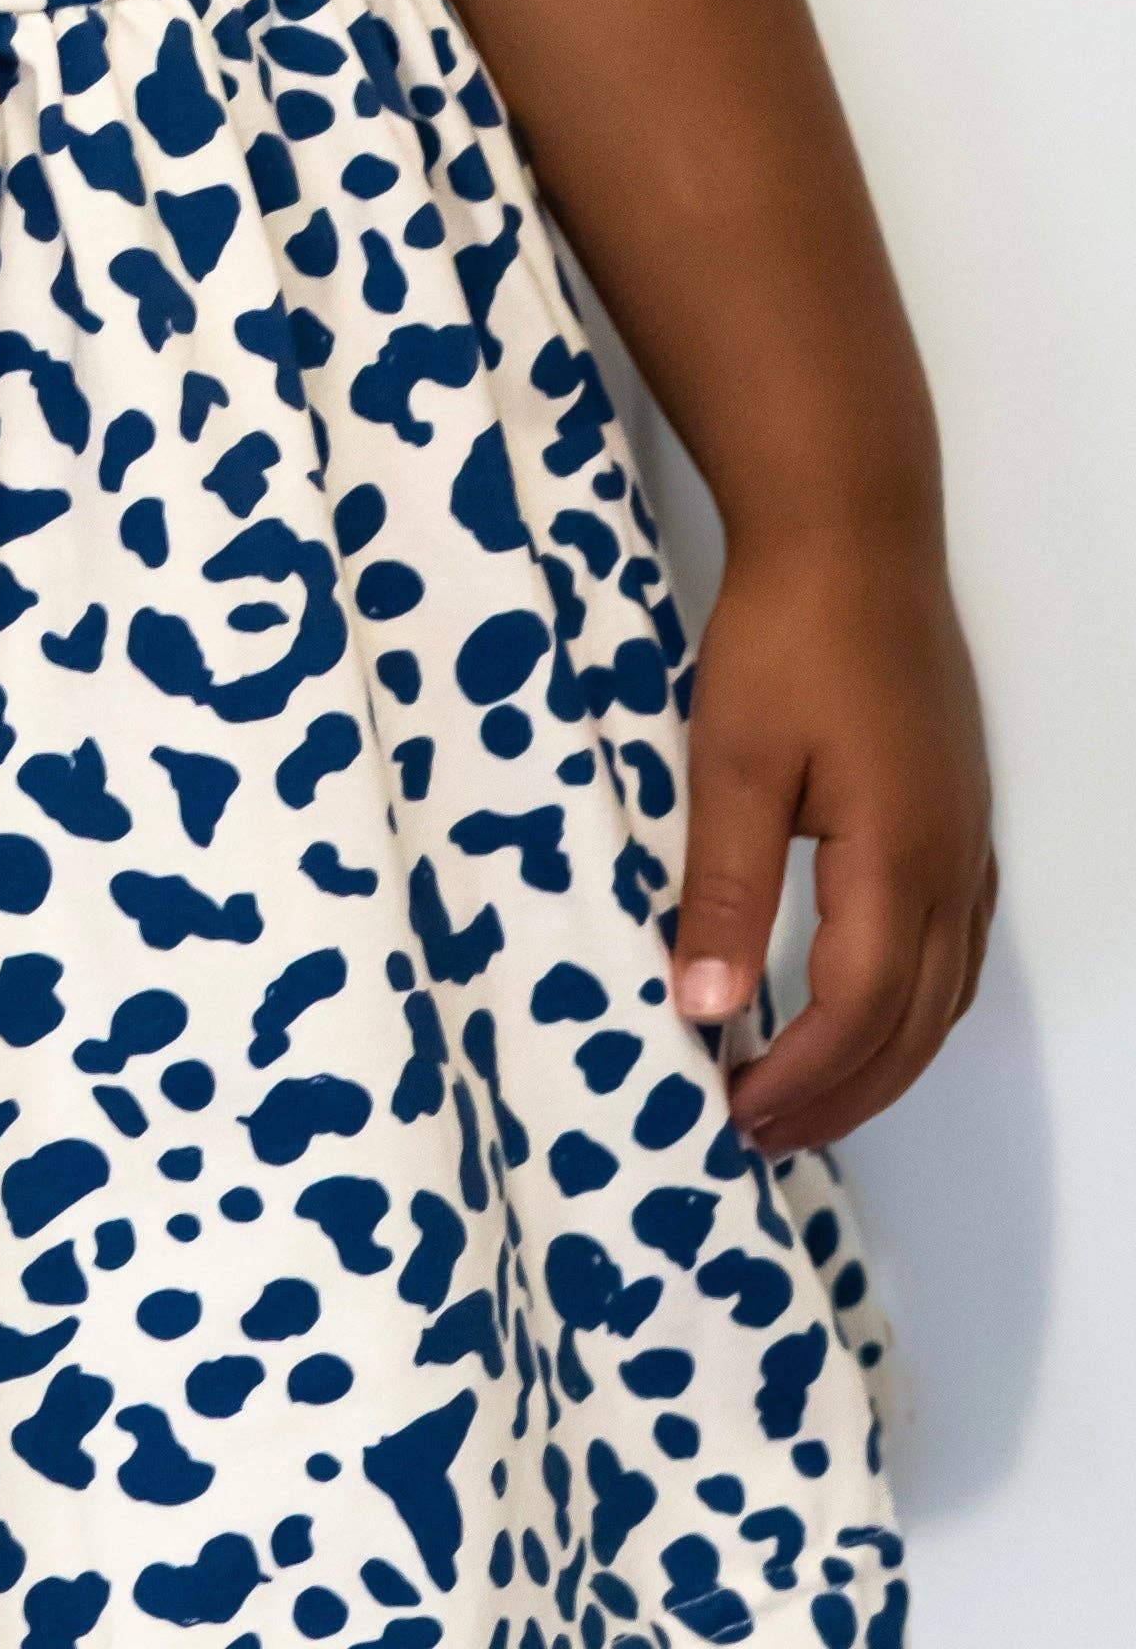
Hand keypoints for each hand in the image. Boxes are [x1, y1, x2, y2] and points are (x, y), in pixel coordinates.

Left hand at [670, 542, 995, 1157]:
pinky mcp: (954, 816)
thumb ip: (726, 888)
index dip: (802, 1077)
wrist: (852, 540)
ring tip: (805, 1094)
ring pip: (942, 994)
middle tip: (763, 1132)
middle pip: (913, 1024)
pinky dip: (909, 1005)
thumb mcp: (732, 761)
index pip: (858, 1014)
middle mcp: (950, 868)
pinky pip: (949, 948)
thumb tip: (708, 1006)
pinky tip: (863, 1012)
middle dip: (844, 1092)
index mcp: (897, 862)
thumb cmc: (785, 639)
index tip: (734, 1113)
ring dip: (881, 1058)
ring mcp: (963, 842)